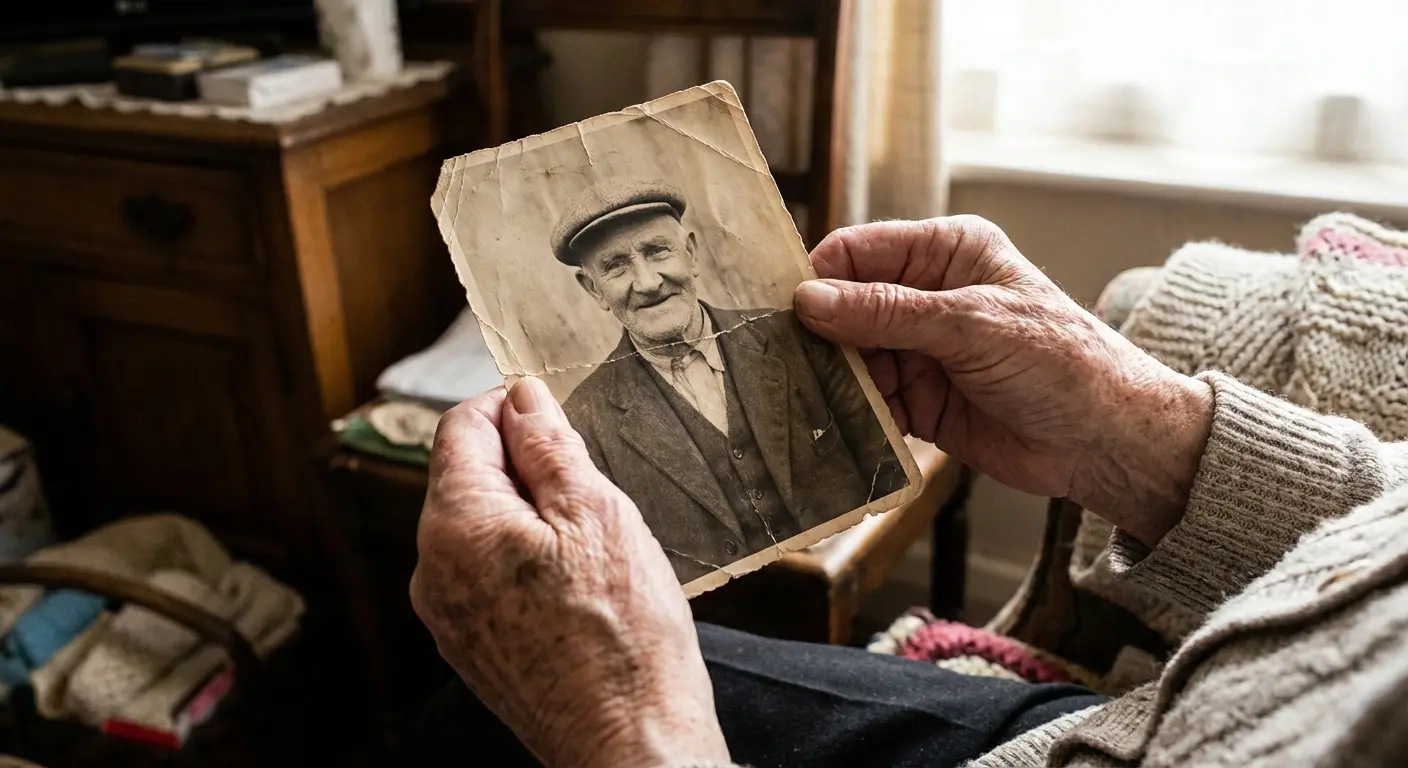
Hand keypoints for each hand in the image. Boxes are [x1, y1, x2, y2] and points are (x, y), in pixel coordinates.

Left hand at [409, 379, 728, 767]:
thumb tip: (522, 398)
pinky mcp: (473, 648)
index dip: (509, 408)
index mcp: (454, 525)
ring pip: (482, 529)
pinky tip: (580, 587)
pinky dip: (528, 562)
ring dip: (531, 517)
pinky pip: (490, 577)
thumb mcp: (596, 513)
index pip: (460, 429)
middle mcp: (433, 570)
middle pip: (467, 479)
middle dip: (525, 468)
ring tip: (594, 547)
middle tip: (592, 489)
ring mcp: (449, 615)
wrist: (630, 741)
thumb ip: (549, 446)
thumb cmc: (623, 634)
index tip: (556, 412)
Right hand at [793, 216, 1212, 546]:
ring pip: (850, 359)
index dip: (818, 278)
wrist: (1104, 441)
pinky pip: (868, 403)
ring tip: (807, 400)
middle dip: (818, 336)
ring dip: (832, 380)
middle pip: (845, 308)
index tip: (780, 311)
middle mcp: (927, 296)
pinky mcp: (920, 402)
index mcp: (945, 253)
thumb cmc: (1060, 362)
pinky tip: (837, 429)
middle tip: (781, 362)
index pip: (859, 252)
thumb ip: (885, 312)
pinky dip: (852, 416)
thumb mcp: (969, 325)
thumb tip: (808, 299)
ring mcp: (921, 351)